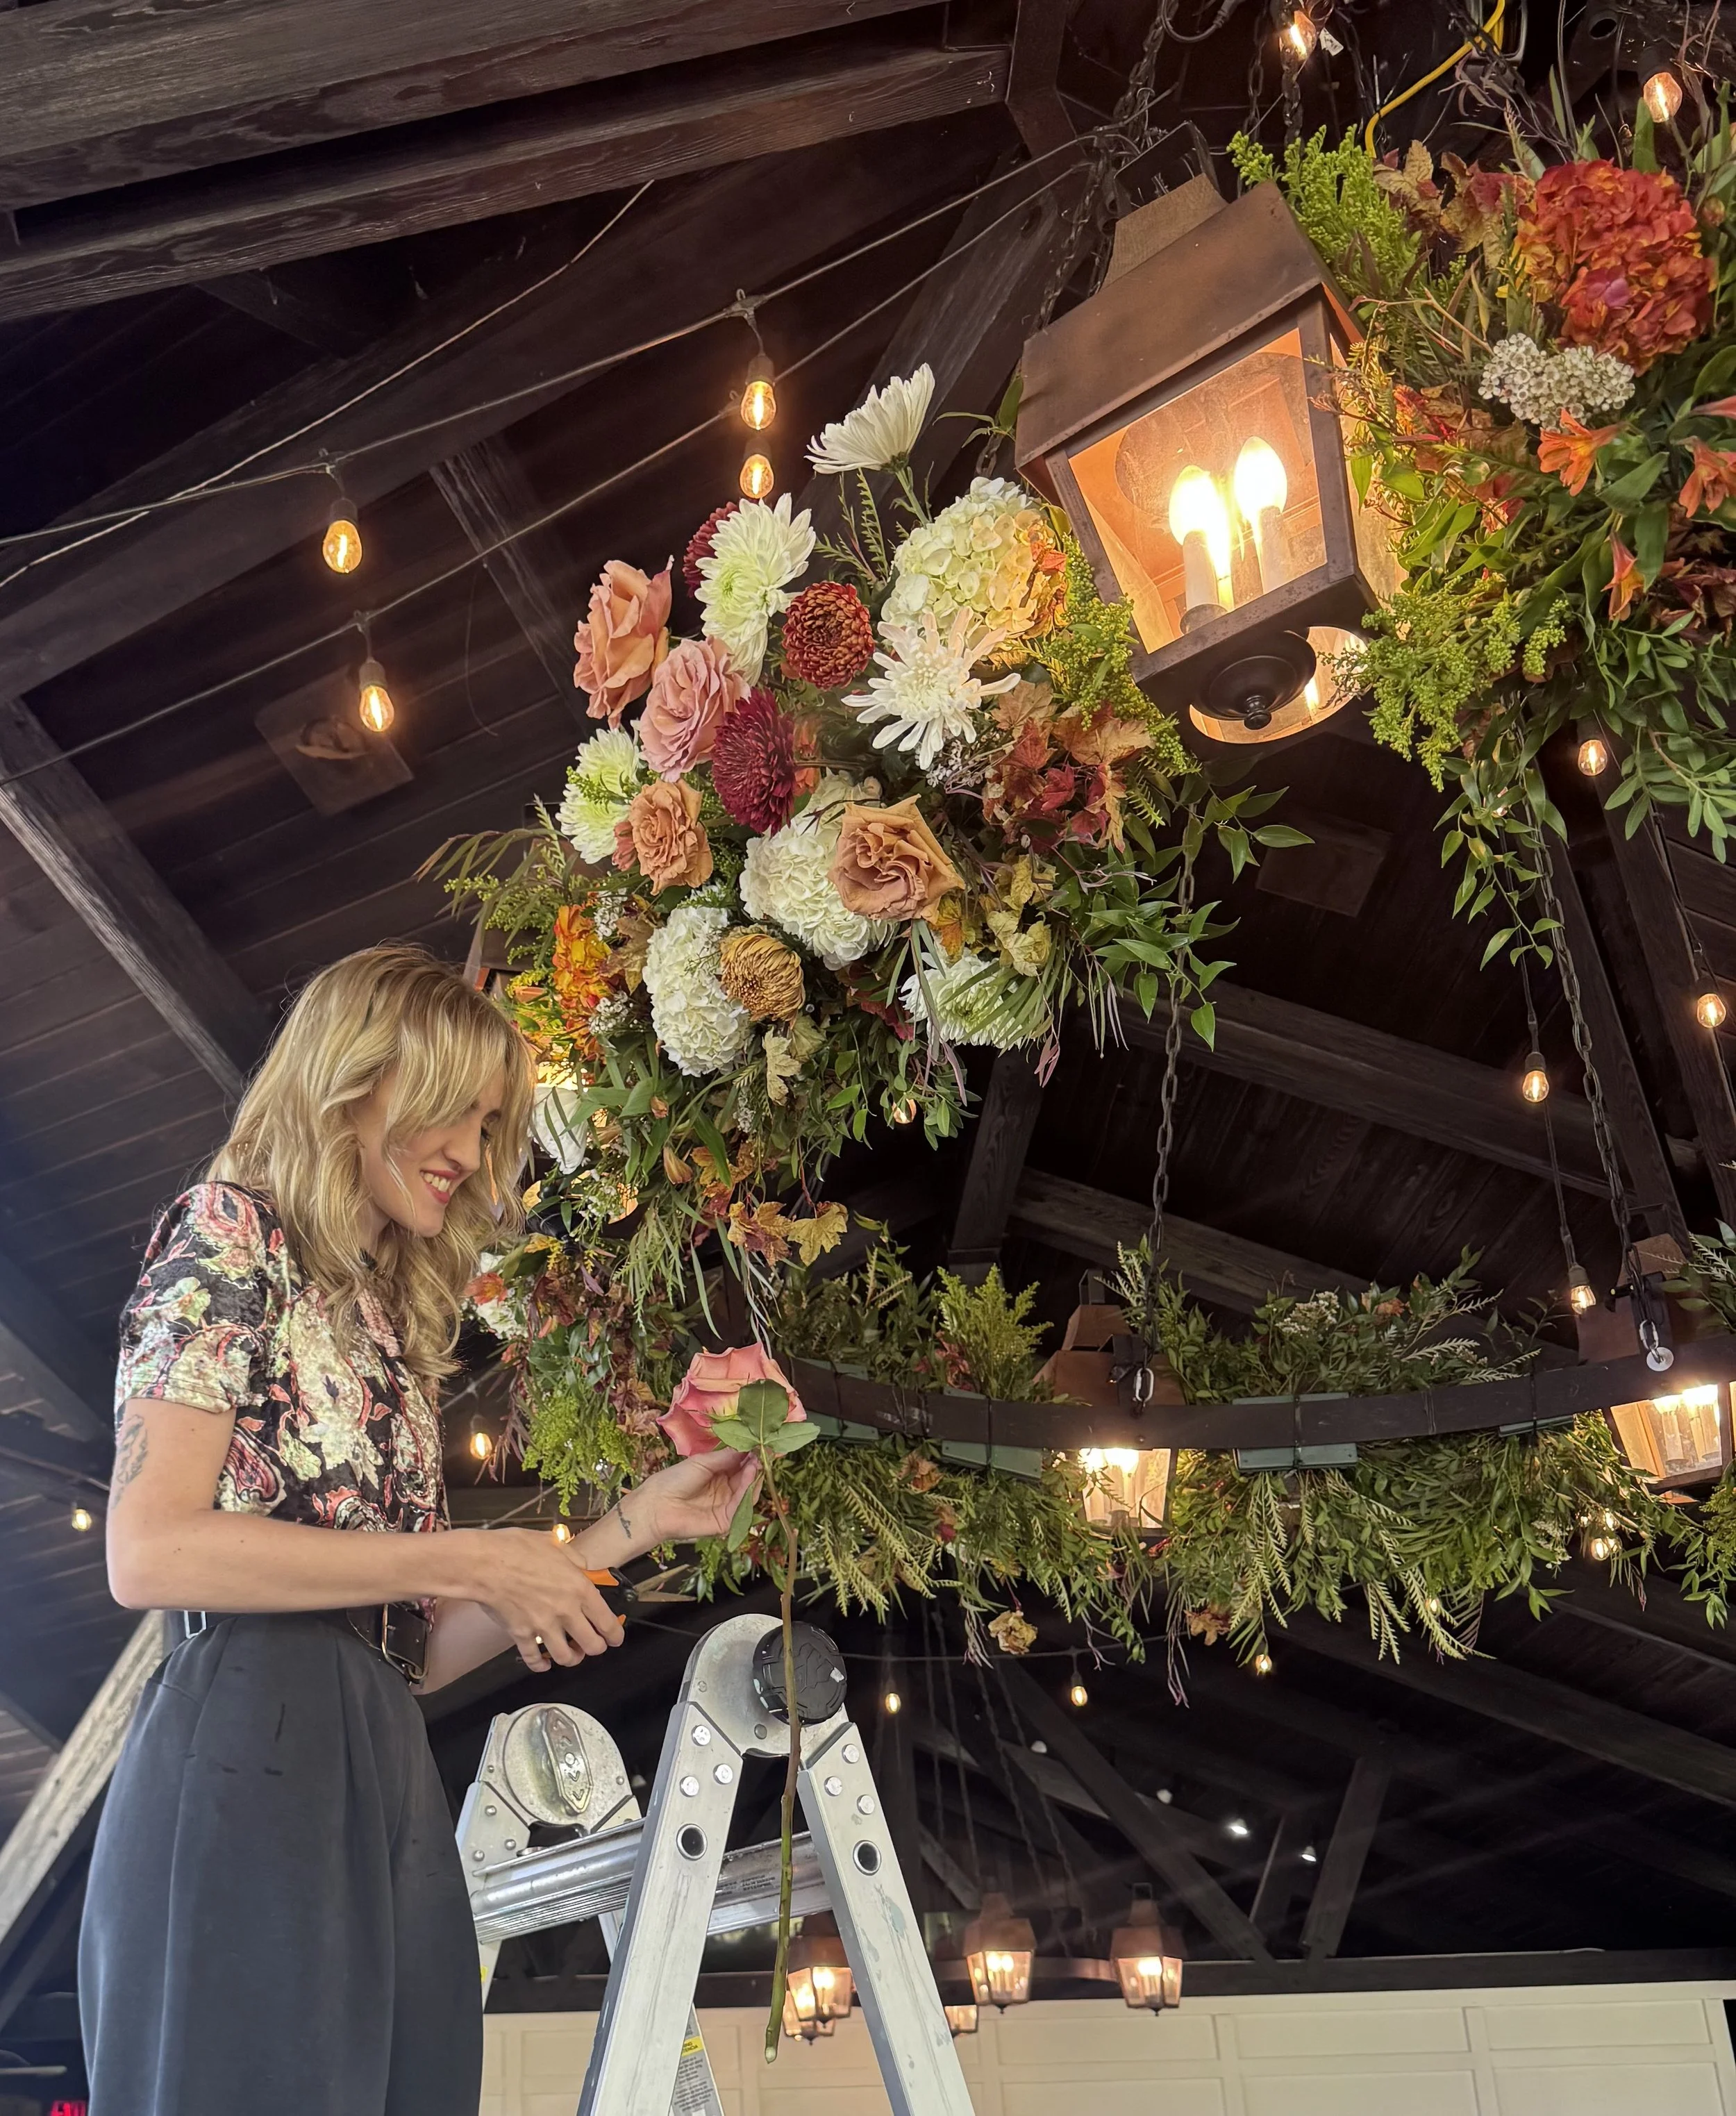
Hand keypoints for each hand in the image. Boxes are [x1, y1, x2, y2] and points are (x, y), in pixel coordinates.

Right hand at [455, 1527, 627, 1673]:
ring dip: (571, 1659)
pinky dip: (540, 1665)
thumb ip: (574, 1558)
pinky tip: (543, 1663)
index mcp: (579, 1589)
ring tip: (571, 1654)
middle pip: (592, 1646)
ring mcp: (543, 1626)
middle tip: (593, 1645)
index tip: (616, 1638)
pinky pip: (534, 1659)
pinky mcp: (521, 1635)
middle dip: (596, 1648)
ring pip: (565, 1658)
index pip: (606, 1621)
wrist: (484, 1563)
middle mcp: (565, 1612)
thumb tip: (582, 1566)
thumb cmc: (517, 1548)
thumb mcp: (554, 1544)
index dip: (615, 1634)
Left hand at [616, 1450, 760, 1554]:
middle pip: (747, 1479)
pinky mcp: (726, 1522)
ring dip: (753, 1477)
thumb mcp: (703, 1462)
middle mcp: (725, 1490)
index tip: (763, 1445)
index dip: (752, 1456)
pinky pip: (740, 1507)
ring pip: (747, 1493)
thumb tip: (750, 1447)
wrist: (657, 1504)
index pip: (741, 1465)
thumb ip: (727, 1457)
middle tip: (763, 1453)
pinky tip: (748, 1476)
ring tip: (754, 1463)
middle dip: (756, 1466)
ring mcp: (726, 1506)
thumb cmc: (675, 1479)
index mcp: (719, 1474)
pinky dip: (747, 1491)